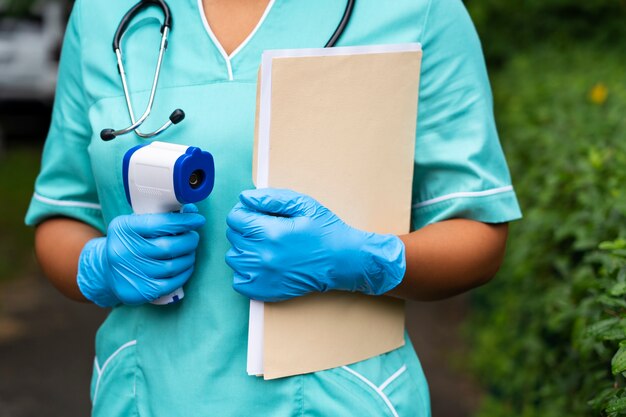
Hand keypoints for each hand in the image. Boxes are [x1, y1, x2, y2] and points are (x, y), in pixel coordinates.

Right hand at [77, 205, 204, 306]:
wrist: (106, 270)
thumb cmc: (130, 242)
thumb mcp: (138, 224)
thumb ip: (163, 216)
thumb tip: (192, 211)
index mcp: (123, 228)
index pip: (159, 223)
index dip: (183, 221)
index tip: (198, 220)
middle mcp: (123, 251)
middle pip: (168, 247)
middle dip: (189, 240)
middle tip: (193, 237)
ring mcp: (130, 273)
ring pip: (172, 266)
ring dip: (189, 257)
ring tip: (190, 252)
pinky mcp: (139, 291)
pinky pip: (171, 283)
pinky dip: (185, 273)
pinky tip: (186, 266)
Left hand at [225, 189, 405, 301]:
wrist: (342, 261)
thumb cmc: (325, 231)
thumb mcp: (303, 204)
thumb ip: (271, 198)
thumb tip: (244, 198)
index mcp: (271, 232)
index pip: (235, 218)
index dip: (244, 212)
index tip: (256, 214)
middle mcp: (263, 256)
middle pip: (233, 237)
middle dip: (245, 229)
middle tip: (265, 228)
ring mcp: (262, 276)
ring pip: (233, 258)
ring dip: (244, 249)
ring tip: (264, 246)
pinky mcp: (264, 291)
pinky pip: (238, 280)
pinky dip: (245, 271)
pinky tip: (262, 263)